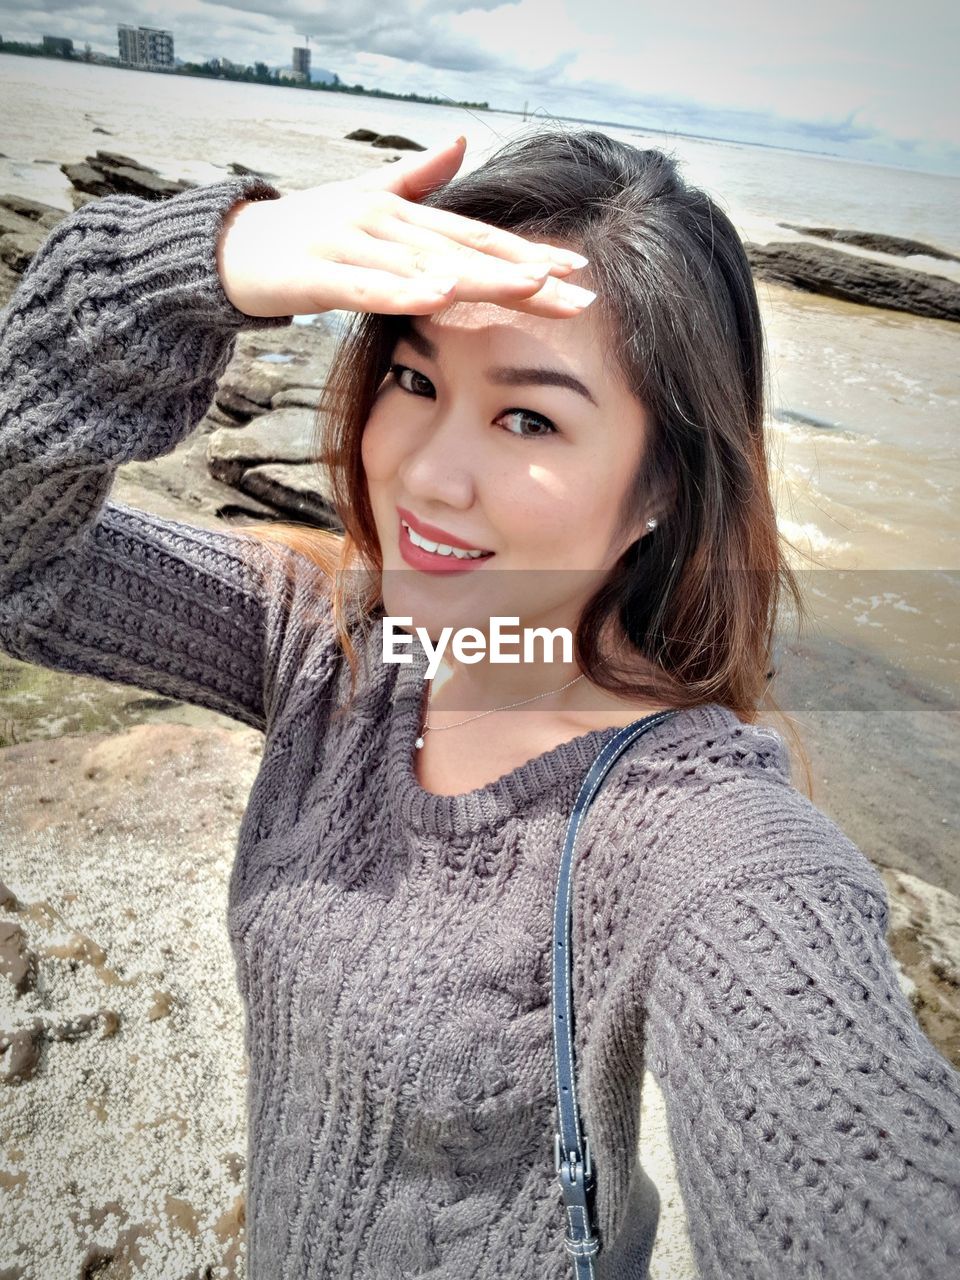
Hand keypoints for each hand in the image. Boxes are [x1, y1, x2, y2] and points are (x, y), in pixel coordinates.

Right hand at [215, 136, 595, 318]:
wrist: (233, 247)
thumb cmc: (306, 228)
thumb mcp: (364, 197)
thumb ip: (416, 176)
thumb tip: (461, 142)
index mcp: (402, 213)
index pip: (477, 236)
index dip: (528, 252)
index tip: (577, 269)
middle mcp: (384, 223)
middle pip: (465, 252)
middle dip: (525, 273)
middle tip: (578, 293)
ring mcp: (351, 245)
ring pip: (425, 266)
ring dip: (479, 278)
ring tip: (529, 287)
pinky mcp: (317, 274)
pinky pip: (366, 288)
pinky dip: (403, 292)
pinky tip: (438, 296)